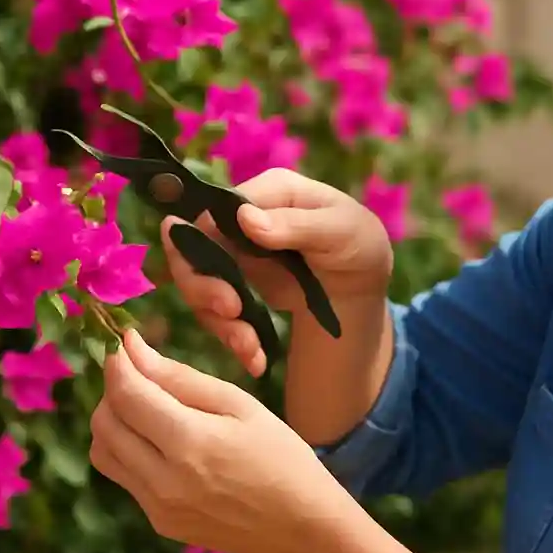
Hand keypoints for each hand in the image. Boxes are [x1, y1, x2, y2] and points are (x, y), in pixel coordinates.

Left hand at [89, 329, 357, 552]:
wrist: (301, 528)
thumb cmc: (281, 456)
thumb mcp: (239, 405)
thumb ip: (181, 378)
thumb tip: (132, 349)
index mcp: (189, 442)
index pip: (125, 394)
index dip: (116, 362)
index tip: (123, 343)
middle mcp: (163, 479)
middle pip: (104, 422)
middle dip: (114, 390)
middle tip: (142, 376)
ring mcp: (157, 507)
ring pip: (102, 451)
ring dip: (114, 422)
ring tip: (147, 408)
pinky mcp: (159, 523)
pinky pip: (123, 476)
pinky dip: (128, 450)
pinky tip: (161, 443)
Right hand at [160, 168, 391, 375]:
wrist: (361, 284)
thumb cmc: (358, 244)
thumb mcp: (341, 230)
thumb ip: (296, 224)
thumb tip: (244, 218)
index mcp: (268, 192)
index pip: (215, 209)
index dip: (205, 243)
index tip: (226, 287)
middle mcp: (241, 219)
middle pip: (191, 246)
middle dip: (202, 286)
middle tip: (230, 312)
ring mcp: (234, 253)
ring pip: (199, 284)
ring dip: (218, 320)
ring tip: (248, 347)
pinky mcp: (234, 285)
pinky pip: (217, 312)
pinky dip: (233, 338)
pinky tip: (255, 360)